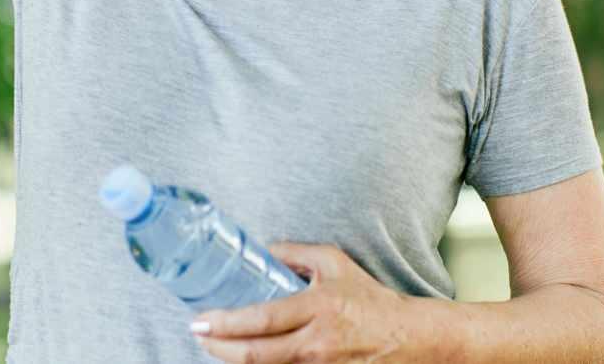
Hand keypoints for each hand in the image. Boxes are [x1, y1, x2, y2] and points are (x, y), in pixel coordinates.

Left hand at [190, 241, 431, 362]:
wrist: (406, 336)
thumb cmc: (368, 297)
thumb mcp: (333, 262)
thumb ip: (295, 253)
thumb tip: (264, 250)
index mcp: (316, 308)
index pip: (261, 320)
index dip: (225, 324)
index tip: (199, 321)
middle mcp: (315, 343)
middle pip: (256, 355)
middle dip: (218, 349)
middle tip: (197, 336)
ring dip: (234, 360)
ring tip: (214, 345)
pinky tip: (243, 355)